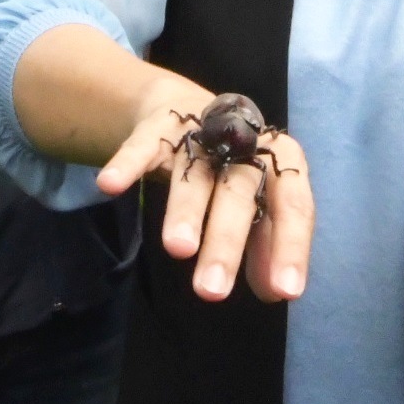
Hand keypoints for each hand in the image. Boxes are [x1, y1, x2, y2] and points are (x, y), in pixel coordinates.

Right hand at [96, 81, 312, 304]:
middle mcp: (243, 146)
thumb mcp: (257, 205)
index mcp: (279, 165)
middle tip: (212, 290)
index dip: (291, 247)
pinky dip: (127, 163)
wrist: (195, 111)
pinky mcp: (160, 127)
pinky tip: (110, 185)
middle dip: (226, 241)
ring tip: (178, 249)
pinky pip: (142, 146)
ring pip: (194, 174)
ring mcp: (200, 134)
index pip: (293, 205)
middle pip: (239, 194)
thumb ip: (266, 247)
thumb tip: (274, 292)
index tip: (285, 292)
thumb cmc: (234, 173)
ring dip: (186, 210)